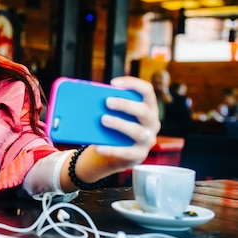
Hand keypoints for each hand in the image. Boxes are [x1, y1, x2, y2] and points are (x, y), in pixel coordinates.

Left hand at [60, 76, 160, 190]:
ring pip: (138, 132)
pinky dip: (111, 149)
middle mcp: (152, 122)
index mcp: (148, 107)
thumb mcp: (114, 114)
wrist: (117, 153)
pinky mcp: (138, 155)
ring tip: (103, 119)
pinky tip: (98, 147)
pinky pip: (126, 153)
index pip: (147, 91)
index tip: (113, 83)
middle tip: (107, 102)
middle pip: (144, 111)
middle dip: (126, 105)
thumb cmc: (115, 127)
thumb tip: (85, 97)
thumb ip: (107, 105)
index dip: (133, 84)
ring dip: (120, 124)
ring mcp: (148, 140)